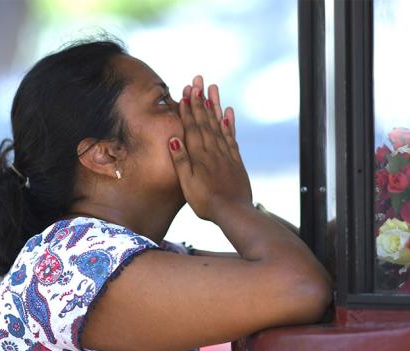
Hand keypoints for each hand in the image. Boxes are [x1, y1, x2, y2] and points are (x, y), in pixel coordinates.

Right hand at [169, 77, 251, 221]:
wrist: (233, 211)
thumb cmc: (206, 201)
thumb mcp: (186, 183)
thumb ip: (181, 160)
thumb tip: (173, 137)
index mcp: (199, 155)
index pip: (192, 126)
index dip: (188, 108)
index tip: (186, 91)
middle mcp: (213, 150)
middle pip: (205, 121)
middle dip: (201, 100)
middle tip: (198, 80)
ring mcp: (226, 154)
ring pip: (219, 124)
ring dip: (215, 105)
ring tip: (213, 88)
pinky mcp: (235, 160)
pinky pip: (231, 137)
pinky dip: (229, 123)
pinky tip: (228, 112)